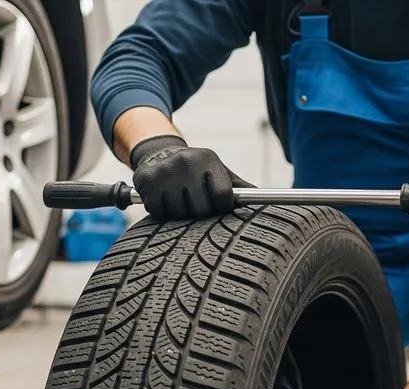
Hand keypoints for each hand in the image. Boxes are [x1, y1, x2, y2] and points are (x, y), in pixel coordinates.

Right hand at [128, 134, 252, 218]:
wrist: (159, 154)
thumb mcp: (218, 171)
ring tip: (179, 196)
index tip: (217, 203)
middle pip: (202, 209)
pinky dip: (162, 211)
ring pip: (180, 213)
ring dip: (181, 212)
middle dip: (200, 210)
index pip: (223, 196)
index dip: (221, 206)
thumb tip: (262, 199)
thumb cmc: (196, 170)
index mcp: (208, 158)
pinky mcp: (146, 180)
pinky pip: (159, 212)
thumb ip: (238, 186)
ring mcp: (164, 171)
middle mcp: (186, 161)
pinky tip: (164, 196)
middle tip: (194, 199)